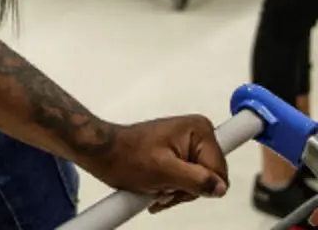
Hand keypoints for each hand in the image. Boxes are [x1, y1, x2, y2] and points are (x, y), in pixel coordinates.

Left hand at [80, 116, 227, 212]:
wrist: (101, 153)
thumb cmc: (124, 155)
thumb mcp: (163, 171)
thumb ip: (196, 180)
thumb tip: (219, 187)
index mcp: (199, 130)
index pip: (220, 173)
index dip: (199, 186)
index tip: (178, 183)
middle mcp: (197, 134)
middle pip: (210, 179)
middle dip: (186, 190)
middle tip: (162, 188)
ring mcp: (188, 144)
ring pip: (198, 183)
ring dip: (177, 191)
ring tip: (156, 186)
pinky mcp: (179, 154)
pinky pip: (187, 180)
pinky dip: (172, 189)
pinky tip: (157, 188)